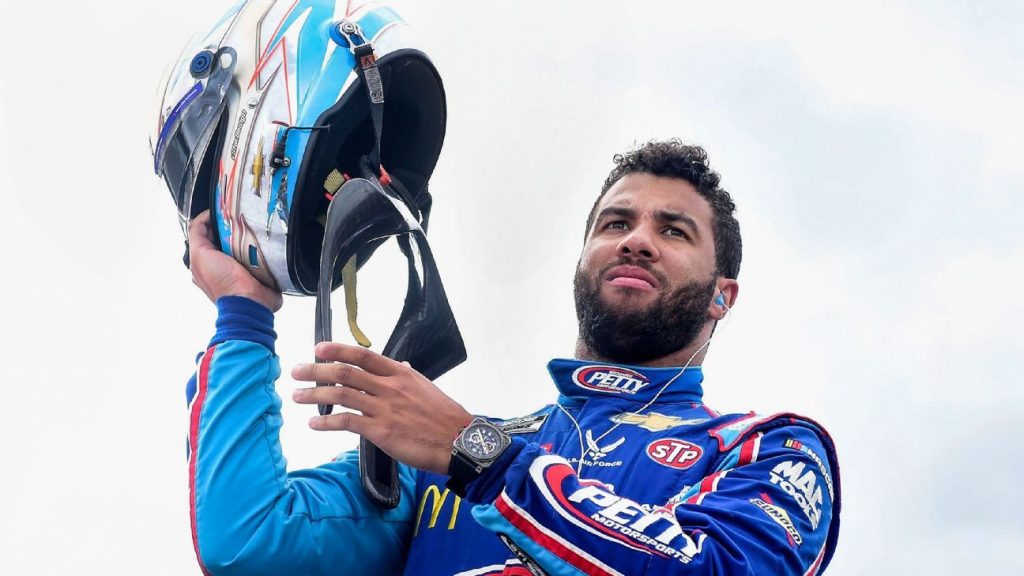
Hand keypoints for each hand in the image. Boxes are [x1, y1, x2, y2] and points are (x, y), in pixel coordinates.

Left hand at [188, 210, 282, 311]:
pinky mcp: (259, 268)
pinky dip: (261, 244)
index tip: (223, 213)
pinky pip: (261, 250)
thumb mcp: (199, 255)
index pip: (208, 233)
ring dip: (248, 235)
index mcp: (207, 261)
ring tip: (253, 228)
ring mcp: (242, 266)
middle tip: (241, 220)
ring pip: (245, 241)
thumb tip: (203, 217)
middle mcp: (224, 263)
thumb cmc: (224, 283)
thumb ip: (197, 235)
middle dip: (233, 227)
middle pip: (227, 236)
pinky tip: (263, 239)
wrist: (250, 301)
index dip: (213, 221)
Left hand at [291, 342, 473, 474]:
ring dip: (315, 395)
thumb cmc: (444, 417)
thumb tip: (397, 365)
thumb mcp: (426, 388)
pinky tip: (314, 424)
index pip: (363, 355)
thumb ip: (406, 376)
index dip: (338, 350)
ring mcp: (384, 409)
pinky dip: (326, 422)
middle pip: (346, 372)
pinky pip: (346, 422)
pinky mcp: (381, 431)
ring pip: (341, 395)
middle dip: (316, 370)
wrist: (459, 441)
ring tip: (296, 396)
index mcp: (400, 374)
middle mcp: (390, 387)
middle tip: (296, 371)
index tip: (318, 349)